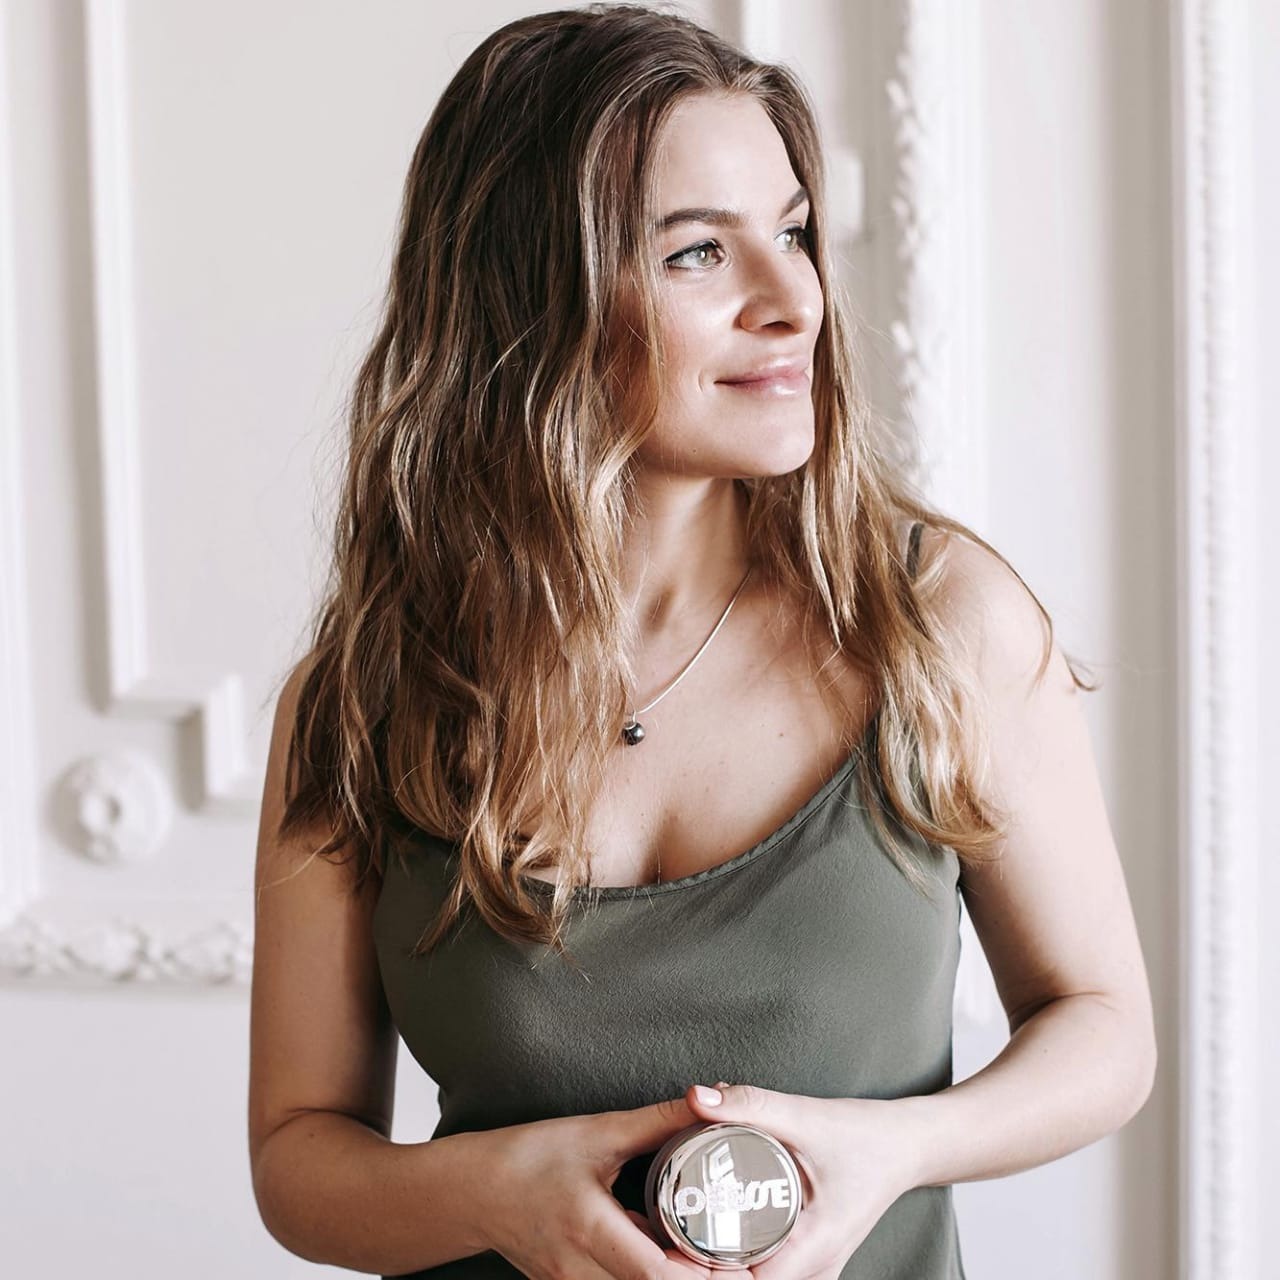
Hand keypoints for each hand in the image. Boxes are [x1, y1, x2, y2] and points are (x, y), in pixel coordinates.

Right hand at [476, 1095, 717, 1279]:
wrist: (472, 1191)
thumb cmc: (528, 1157)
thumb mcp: (596, 1132)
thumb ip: (655, 1121)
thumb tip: (703, 1101)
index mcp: (589, 1228)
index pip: (656, 1276)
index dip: (703, 1274)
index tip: (735, 1255)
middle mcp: (581, 1271)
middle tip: (734, 1256)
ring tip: (706, 1255)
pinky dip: (649, 1278)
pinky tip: (668, 1256)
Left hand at [682, 1081, 920, 1279]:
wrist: (906, 1145)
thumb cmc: (866, 1135)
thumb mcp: (806, 1115)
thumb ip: (750, 1105)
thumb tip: (698, 1097)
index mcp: (816, 1246)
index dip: (705, 1273)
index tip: (669, 1247)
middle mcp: (817, 1269)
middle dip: (702, 1270)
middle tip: (662, 1234)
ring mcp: (816, 1270)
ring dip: (718, 1267)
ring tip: (677, 1234)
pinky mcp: (811, 1259)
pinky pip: (768, 1272)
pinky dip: (736, 1261)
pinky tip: (707, 1233)